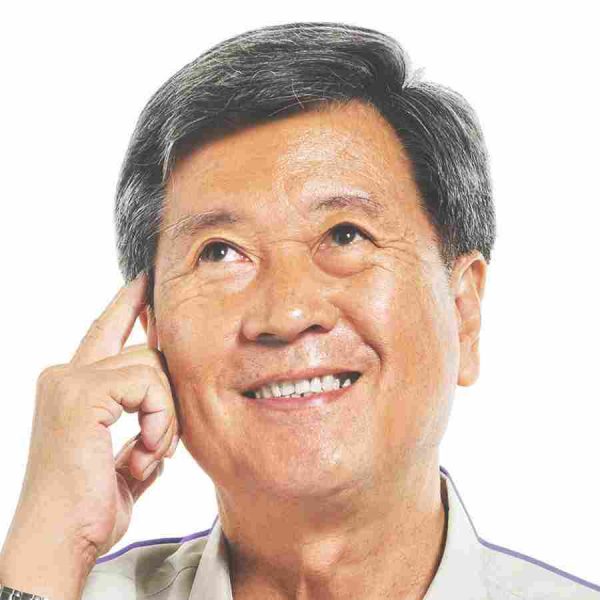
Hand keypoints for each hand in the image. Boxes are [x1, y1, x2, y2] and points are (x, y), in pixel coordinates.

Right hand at [7, 273, 179, 562]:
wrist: (63, 541)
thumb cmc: (91, 506)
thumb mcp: (127, 457)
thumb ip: (144, 424)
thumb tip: (169, 405)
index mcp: (73, 386)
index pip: (107, 330)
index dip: (128, 304)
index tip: (146, 279)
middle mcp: (65, 373)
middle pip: (147, 352)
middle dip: (168, 398)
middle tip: (159, 443)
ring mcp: (70, 380)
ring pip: (153, 366)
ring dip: (165, 417)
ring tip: (149, 454)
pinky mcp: (81, 391)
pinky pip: (150, 385)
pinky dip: (160, 420)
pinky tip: (144, 452)